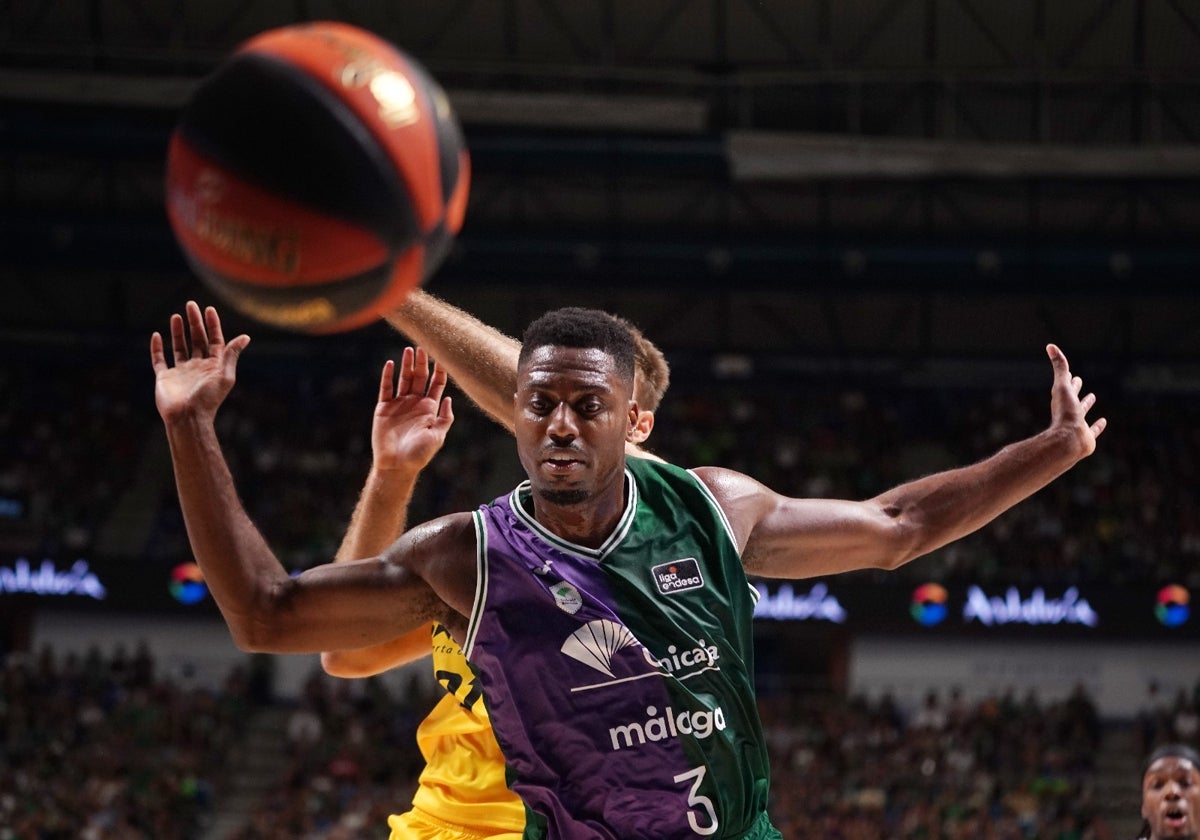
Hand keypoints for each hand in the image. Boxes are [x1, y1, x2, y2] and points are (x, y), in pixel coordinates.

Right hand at [150, 301, 249, 424]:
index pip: (215, 340)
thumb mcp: (224, 374)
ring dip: (178, 332)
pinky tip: (157, 335)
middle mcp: (198, 367)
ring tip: (176, 316)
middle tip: (191, 304)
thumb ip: (231, 354)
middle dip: (195, 322)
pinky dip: (157, 348)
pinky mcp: (165, 378)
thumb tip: (246, 337)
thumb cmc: (208, 398)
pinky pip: (159, 360)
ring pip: (179, 347)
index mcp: (214, 366)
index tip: (208, 309)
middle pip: (197, 340)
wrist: (187, 417)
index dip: (213, 325)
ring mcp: (181, 372)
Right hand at [371, 347, 454, 472]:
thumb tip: (449, 398)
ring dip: (406, 365)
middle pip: (420, 378)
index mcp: (429, 409)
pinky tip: (390, 364)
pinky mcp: (384, 408)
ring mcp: (399, 404)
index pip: (436, 385)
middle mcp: (415, 403)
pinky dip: (387, 376)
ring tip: (409, 350)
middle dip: (422, 363)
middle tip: (423, 347)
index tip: (443, 356)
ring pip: (404, 379)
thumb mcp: (437, 436)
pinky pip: (386, 388)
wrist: (396, 466)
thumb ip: (445, 418)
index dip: (439, 371)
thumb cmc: (419, 454)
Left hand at [1046, 343, 1106, 457]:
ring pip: (1082, 412)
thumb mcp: (1062, 386)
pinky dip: (1097, 426)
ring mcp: (1077, 425)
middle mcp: (1068, 412)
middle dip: (1076, 388)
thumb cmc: (1065, 413)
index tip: (1070, 372)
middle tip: (1079, 380)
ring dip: (1086, 404)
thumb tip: (1050, 345)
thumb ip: (1059, 367)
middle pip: (1072, 397)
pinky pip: (1092, 430)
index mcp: (1062, 401)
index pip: (1065, 386)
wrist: (1068, 441)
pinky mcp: (1086, 437)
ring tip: (1092, 396)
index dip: (1068, 378)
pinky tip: (1103, 421)